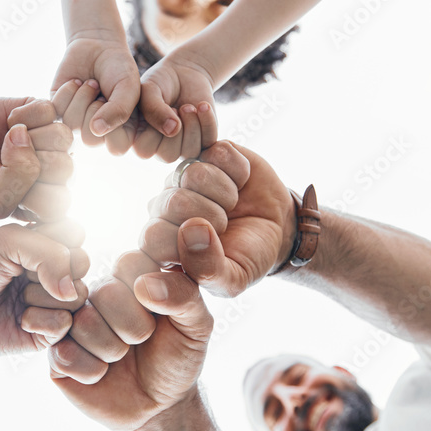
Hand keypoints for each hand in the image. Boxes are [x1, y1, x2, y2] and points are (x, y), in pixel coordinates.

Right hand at [0, 98, 72, 220]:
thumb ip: (16, 183)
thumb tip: (27, 137)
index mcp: (46, 201)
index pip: (59, 201)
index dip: (28, 191)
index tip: (1, 185)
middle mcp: (55, 172)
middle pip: (65, 166)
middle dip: (27, 161)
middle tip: (2, 159)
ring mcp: (51, 141)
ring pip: (63, 136)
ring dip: (28, 136)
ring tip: (7, 140)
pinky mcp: (43, 113)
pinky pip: (48, 110)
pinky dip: (22, 114)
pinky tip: (8, 122)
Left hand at [0, 221, 89, 359]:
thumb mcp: (7, 242)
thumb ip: (49, 253)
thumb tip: (72, 293)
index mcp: (48, 244)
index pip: (75, 233)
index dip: (51, 240)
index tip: (20, 248)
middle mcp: (56, 272)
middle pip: (82, 263)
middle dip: (47, 267)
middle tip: (19, 274)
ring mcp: (56, 303)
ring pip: (77, 295)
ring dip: (39, 296)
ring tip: (16, 298)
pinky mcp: (51, 333)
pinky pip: (65, 324)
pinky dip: (39, 320)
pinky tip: (20, 321)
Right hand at [49, 251, 212, 430]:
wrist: (159, 407)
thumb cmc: (177, 359)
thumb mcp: (196, 326)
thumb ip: (184, 294)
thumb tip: (145, 285)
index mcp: (133, 272)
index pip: (132, 261)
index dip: (149, 292)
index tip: (162, 313)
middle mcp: (100, 289)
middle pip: (106, 293)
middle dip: (134, 328)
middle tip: (142, 340)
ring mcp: (74, 318)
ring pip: (84, 323)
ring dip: (113, 351)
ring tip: (121, 357)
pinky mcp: (55, 349)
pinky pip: (64, 353)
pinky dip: (92, 371)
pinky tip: (101, 373)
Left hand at [51, 34, 139, 148]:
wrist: (97, 45)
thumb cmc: (118, 68)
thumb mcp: (128, 87)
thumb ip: (119, 110)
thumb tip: (96, 130)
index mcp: (119, 132)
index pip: (116, 147)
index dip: (117, 126)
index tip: (120, 102)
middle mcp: (96, 132)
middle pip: (90, 140)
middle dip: (96, 110)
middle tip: (101, 92)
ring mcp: (76, 121)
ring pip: (72, 124)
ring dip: (82, 97)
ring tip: (91, 83)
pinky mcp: (57, 109)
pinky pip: (57, 110)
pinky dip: (68, 91)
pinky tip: (76, 82)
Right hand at [135, 54, 217, 161]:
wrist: (185, 74)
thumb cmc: (161, 82)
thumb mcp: (149, 89)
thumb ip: (153, 108)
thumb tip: (172, 130)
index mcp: (140, 139)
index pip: (144, 151)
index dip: (152, 131)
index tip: (157, 108)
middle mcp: (159, 148)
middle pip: (168, 156)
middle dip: (175, 128)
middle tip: (176, 107)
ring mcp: (182, 147)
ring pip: (190, 152)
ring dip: (192, 125)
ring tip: (188, 106)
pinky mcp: (203, 141)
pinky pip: (209, 142)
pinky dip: (208, 121)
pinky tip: (202, 106)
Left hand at [140, 141, 250, 267]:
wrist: (277, 226)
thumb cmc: (248, 256)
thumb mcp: (233, 279)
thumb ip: (207, 270)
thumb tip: (189, 231)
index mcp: (158, 243)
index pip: (153, 238)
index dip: (190, 245)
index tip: (212, 253)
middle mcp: (163, 208)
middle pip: (175, 202)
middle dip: (213, 217)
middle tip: (224, 226)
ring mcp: (182, 177)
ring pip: (196, 173)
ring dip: (227, 194)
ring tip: (232, 205)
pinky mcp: (205, 151)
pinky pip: (219, 153)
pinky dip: (239, 171)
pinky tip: (239, 182)